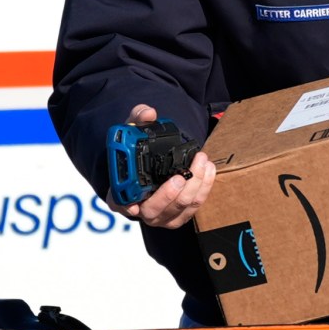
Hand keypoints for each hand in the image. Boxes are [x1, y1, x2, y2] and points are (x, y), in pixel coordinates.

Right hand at [116, 104, 215, 229]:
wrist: (153, 164)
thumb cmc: (138, 153)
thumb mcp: (133, 133)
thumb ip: (138, 120)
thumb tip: (148, 113)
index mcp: (121, 195)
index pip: (121, 204)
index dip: (126, 207)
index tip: (133, 205)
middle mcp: (141, 210)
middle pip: (156, 208)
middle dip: (171, 193)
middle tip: (183, 173)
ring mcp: (162, 216)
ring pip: (180, 207)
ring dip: (195, 185)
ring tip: (201, 161)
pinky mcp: (181, 215)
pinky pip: (195, 206)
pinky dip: (204, 187)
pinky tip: (207, 169)